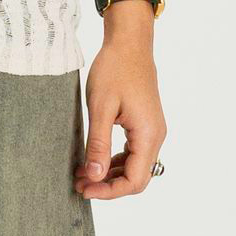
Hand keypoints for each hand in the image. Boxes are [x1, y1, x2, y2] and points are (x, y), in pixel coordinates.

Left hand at [76, 23, 165, 199]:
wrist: (129, 44)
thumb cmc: (114, 70)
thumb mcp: (101, 108)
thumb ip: (97, 144)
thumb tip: (94, 176)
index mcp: (148, 134)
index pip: (135, 180)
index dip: (110, 191)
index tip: (86, 190)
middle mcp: (156, 136)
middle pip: (137, 178)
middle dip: (109, 186)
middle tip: (80, 185)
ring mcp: (152, 131)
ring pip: (135, 167)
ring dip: (110, 174)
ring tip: (82, 174)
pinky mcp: (145, 125)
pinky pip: (133, 153)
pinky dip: (115, 161)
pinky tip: (94, 159)